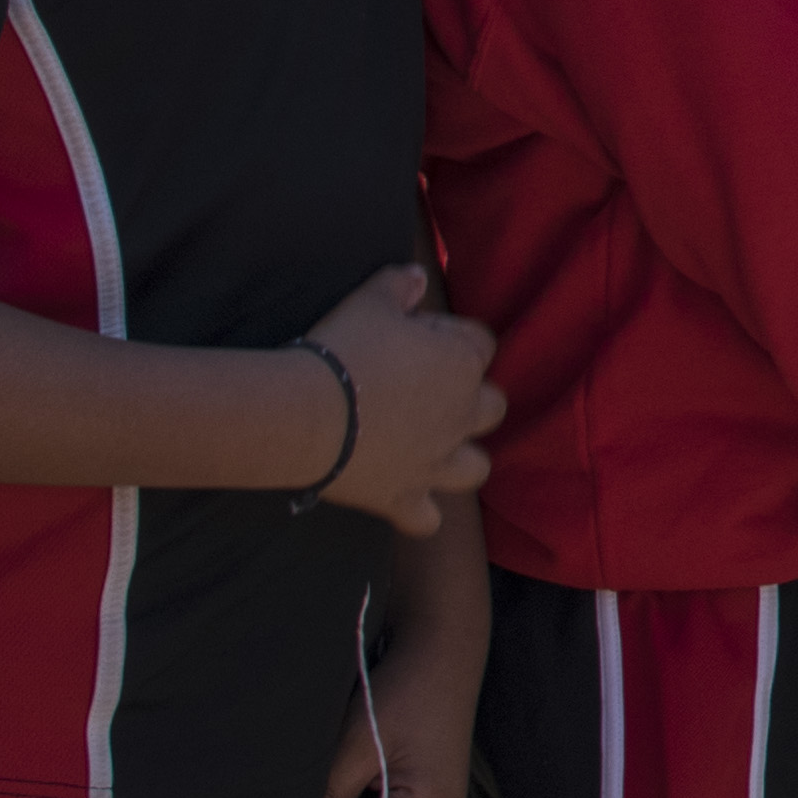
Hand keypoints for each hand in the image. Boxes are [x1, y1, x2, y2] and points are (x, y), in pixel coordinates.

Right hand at [308, 267, 503, 535]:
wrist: (306, 414)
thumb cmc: (343, 349)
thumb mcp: (370, 301)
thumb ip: (398, 285)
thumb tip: (416, 278)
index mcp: (462, 363)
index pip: (479, 342)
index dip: (448, 336)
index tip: (413, 336)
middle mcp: (461, 415)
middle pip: (491, 405)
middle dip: (467, 398)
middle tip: (423, 391)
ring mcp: (436, 461)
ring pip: (476, 466)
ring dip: (460, 458)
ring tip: (430, 448)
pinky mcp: (404, 497)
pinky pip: (427, 519)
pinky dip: (421, 514)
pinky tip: (405, 503)